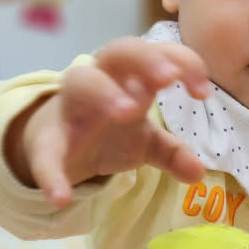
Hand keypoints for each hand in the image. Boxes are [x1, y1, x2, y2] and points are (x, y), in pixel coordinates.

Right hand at [11, 37, 210, 206]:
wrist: (57, 140)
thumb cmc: (108, 128)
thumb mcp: (146, 142)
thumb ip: (172, 153)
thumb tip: (198, 172)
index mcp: (129, 77)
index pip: (158, 54)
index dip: (183, 63)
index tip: (202, 93)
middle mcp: (100, 80)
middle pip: (119, 51)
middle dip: (145, 60)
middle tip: (167, 78)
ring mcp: (71, 106)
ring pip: (81, 82)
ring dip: (103, 92)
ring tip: (127, 111)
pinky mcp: (46, 140)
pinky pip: (46, 153)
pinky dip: (51, 174)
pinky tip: (60, 197)